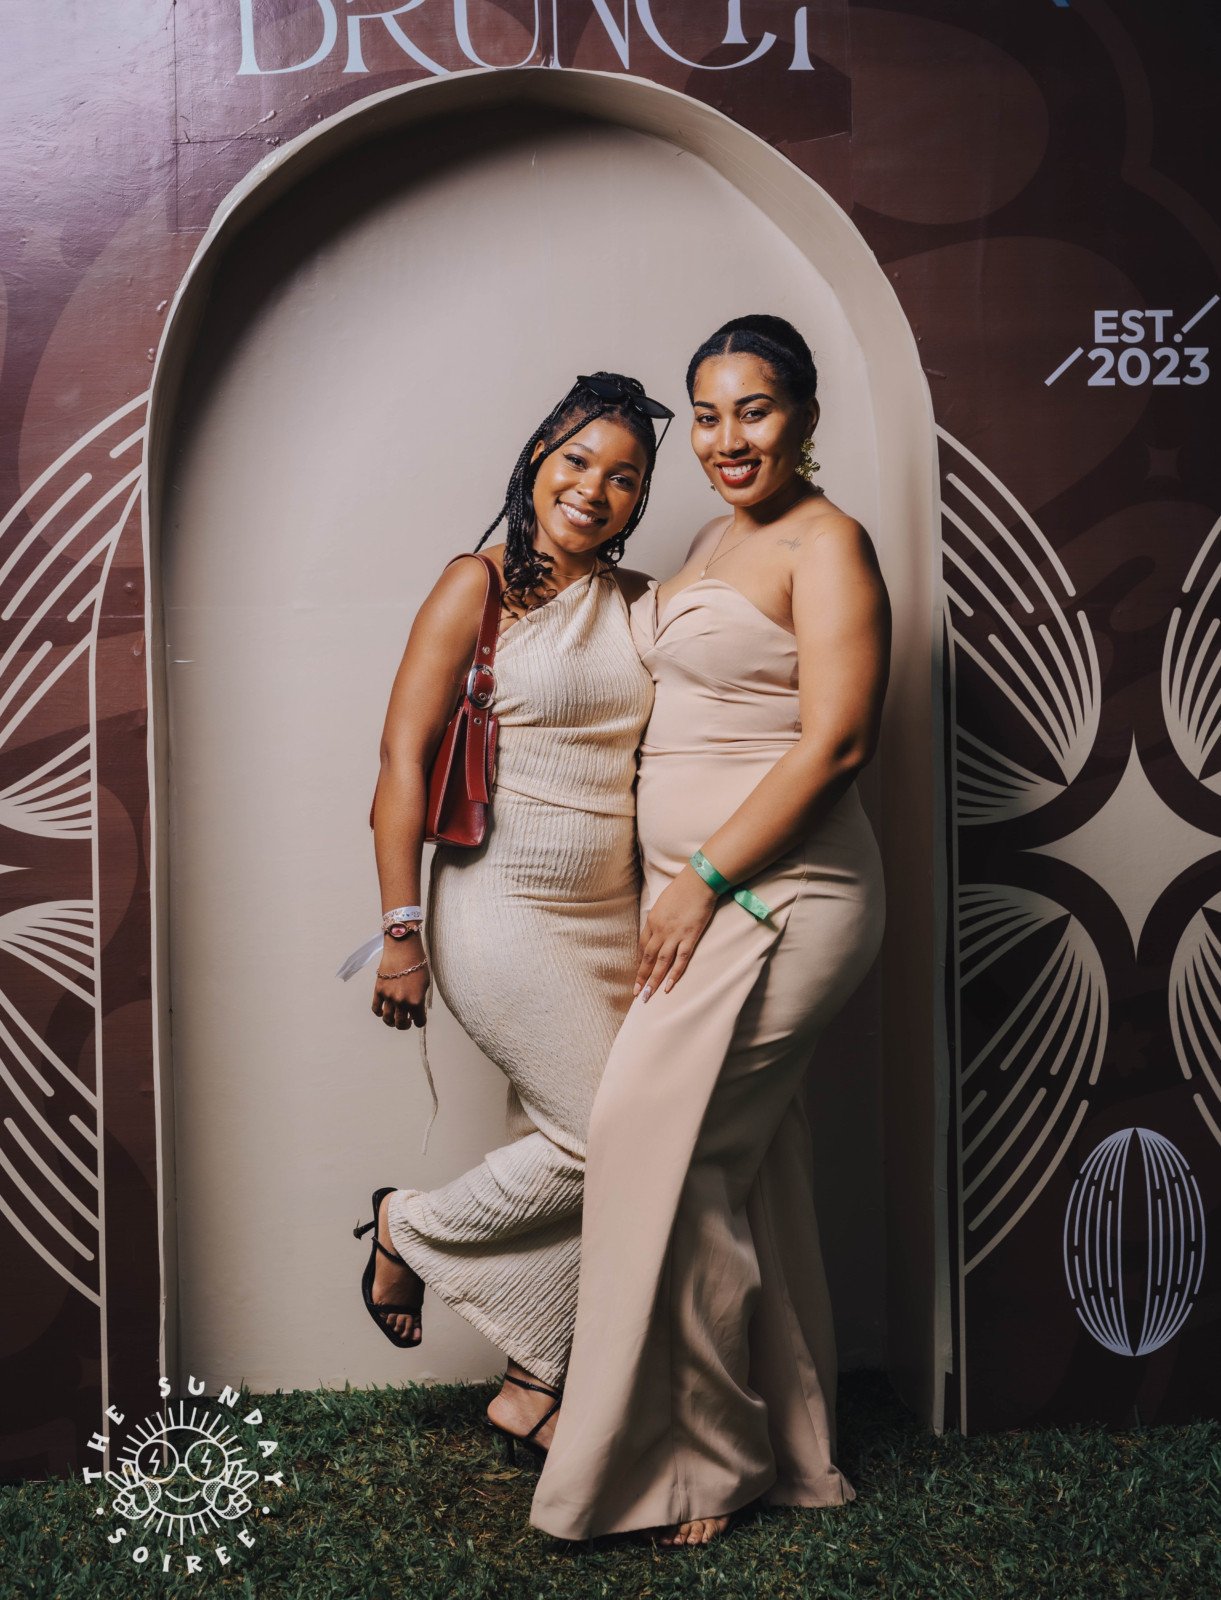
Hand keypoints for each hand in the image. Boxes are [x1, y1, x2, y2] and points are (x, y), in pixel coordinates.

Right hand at [372, 936, 428, 1029]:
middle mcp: (402, 1001)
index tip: (419, 1018)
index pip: (419, 1022)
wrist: (403, 948)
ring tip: (395, 1018)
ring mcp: (388, 997)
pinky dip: (379, 1013)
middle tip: (407, 1021)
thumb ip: (420, 999)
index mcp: (416, 1001)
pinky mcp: (378, 990)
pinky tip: (384, 1011)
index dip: (420, 1021)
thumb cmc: (417, 963)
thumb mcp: (425, 984)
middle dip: (405, 1025)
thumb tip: (416, 1010)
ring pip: (387, 1019)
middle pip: (401, 1024)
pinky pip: (376, 1008)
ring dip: (392, 1022)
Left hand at [634, 867, 716, 999]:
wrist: (698, 882)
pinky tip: (668, 987)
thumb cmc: (681, 889)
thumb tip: (658, 928)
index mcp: (652, 921)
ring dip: (654, 981)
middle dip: (642, 977)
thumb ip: (659, 918)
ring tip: (647, 996)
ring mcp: (675, 935)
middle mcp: (660, 930)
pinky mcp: (690, 937)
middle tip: (636, 993)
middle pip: (648, 958)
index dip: (641, 962)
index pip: (643, 946)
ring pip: (661, 963)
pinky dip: (674, 974)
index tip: (640, 974)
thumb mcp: (663, 903)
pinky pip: (680, 960)